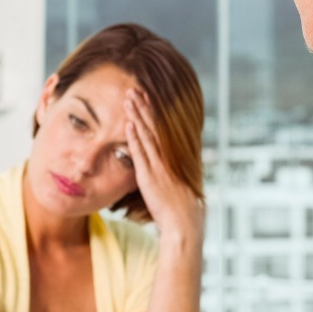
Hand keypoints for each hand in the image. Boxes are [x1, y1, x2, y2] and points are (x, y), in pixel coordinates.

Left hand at [124, 89, 204, 238]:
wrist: (183, 222)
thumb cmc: (181, 207)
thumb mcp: (178, 183)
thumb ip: (170, 170)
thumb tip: (167, 163)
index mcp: (172, 157)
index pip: (160, 128)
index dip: (152, 112)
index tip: (145, 97)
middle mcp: (166, 158)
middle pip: (153, 126)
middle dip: (143, 107)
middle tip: (134, 89)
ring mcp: (158, 166)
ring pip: (146, 135)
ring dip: (137, 116)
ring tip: (129, 98)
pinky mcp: (149, 177)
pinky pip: (141, 154)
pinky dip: (135, 138)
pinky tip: (129, 124)